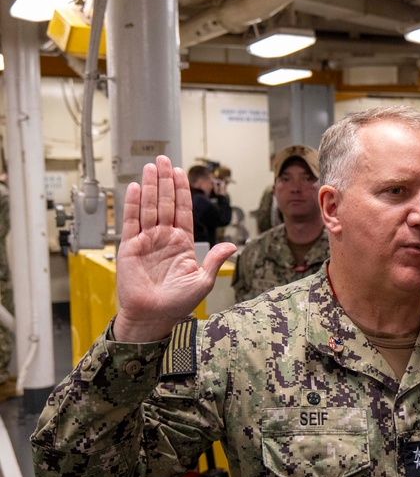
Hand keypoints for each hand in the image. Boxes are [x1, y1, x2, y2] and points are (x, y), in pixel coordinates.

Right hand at [114, 156, 235, 342]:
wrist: (153, 316)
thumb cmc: (178, 303)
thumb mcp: (203, 281)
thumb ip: (215, 260)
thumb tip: (233, 245)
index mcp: (182, 243)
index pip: (183, 210)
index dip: (182, 191)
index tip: (181, 172)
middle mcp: (164, 238)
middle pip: (165, 203)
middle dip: (165, 181)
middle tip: (164, 160)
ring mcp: (146, 241)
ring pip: (148, 207)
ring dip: (149, 187)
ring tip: (150, 167)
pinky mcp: (129, 247)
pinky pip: (131, 222)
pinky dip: (132, 204)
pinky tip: (134, 188)